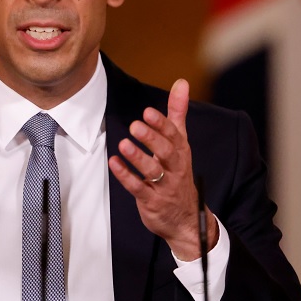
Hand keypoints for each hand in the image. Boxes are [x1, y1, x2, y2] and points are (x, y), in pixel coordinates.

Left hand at [108, 79, 216, 260]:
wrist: (186, 218)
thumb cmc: (178, 173)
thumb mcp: (180, 142)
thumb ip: (178, 113)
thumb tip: (181, 82)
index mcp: (181, 151)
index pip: (173, 135)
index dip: (161, 123)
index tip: (147, 112)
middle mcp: (175, 167)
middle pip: (166, 152)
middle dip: (151, 138)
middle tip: (135, 125)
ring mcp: (164, 186)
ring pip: (153, 171)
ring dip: (138, 157)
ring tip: (123, 144)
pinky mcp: (151, 200)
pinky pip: (138, 188)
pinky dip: (125, 176)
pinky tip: (114, 163)